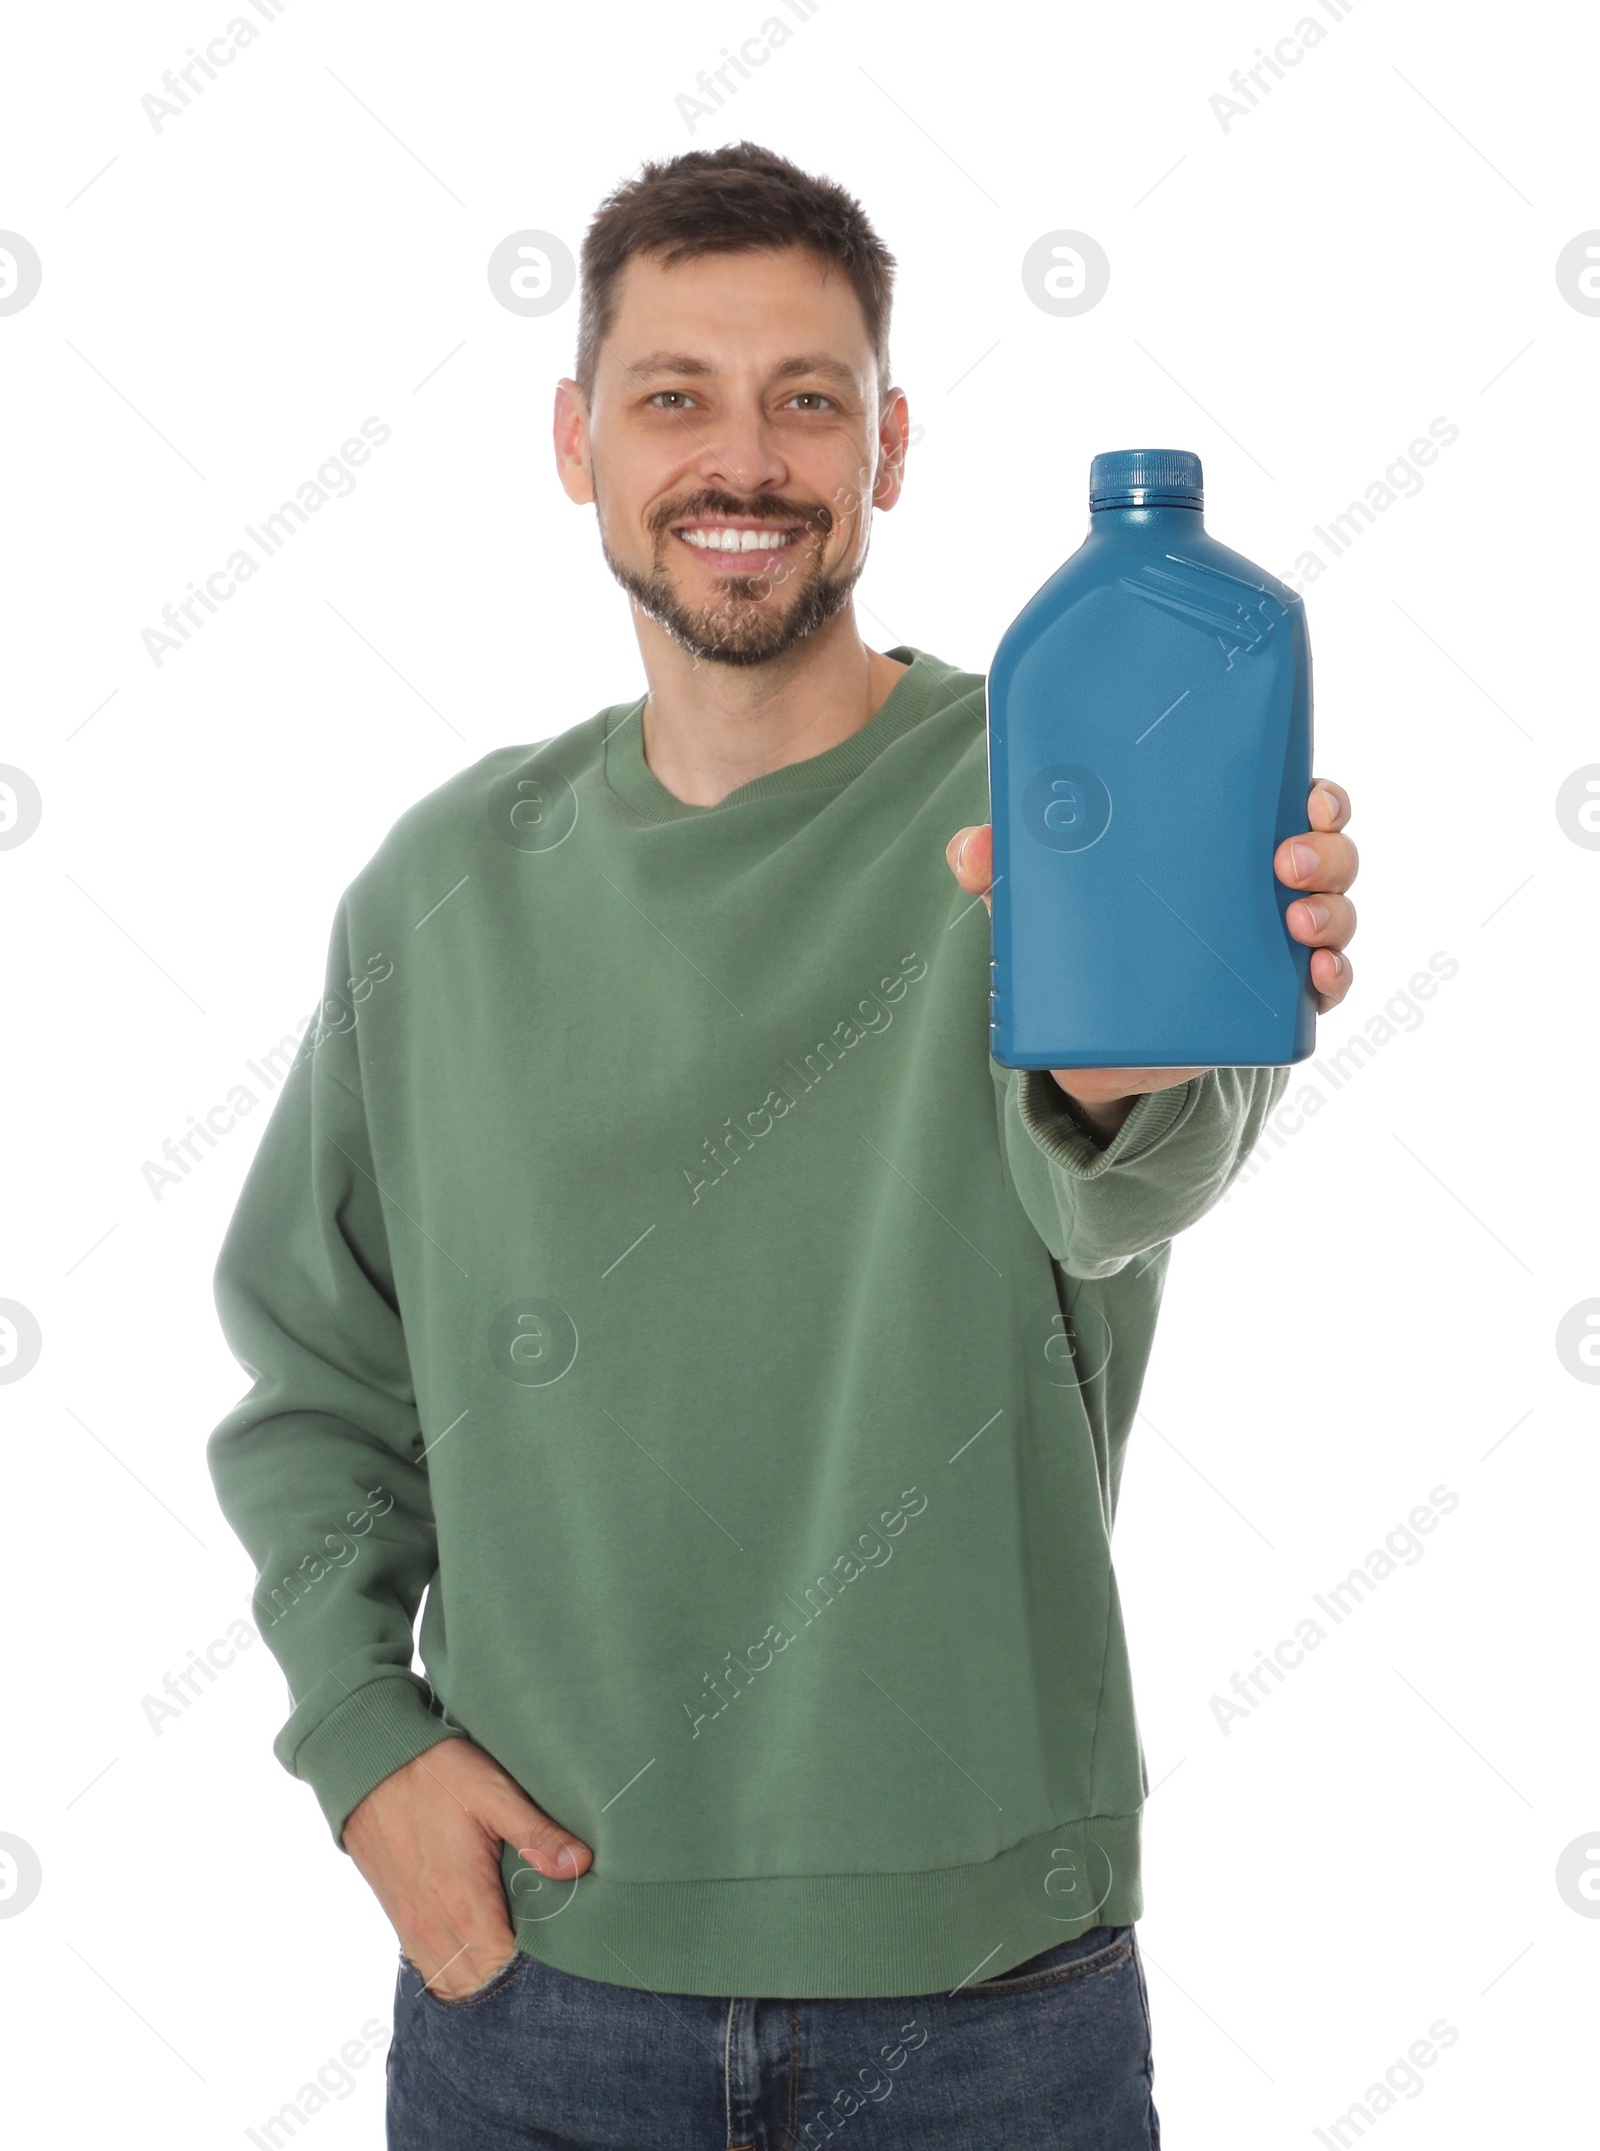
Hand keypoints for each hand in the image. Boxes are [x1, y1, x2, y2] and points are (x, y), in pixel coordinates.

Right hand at [342, 1738, 592, 1999]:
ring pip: (451, 1982)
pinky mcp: (399, 1917)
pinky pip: (428, 1966)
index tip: (559, 1947)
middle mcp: (433, 1925)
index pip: (502, 1967)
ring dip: (482, 1977)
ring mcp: (411, 1925)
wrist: (367, 1763)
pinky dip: (455, 1969)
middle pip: (478, 1985)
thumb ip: (536, 1833)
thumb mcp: (493, 1791)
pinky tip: (478, 1945)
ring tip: (513, 1950)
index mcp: (463, 1901)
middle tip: (543, 1949)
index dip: (533, 1966)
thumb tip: (580, 1865)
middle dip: (511, 1977)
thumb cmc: (434, 1773)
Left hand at [946, 778, 1358, 1138]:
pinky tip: (1320, 975)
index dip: (1321, 797)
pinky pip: (1326, 988)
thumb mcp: (1050, 899)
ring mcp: (1274, 946)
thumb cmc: (1090, 935)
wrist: (1095, 1039)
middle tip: (1286, 860)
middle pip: (1328, 855)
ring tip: (1297, 921)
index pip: (1296, 805)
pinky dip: (1335, 979)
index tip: (1311, 796)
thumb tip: (966, 851)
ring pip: (1335, 916)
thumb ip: (1006, 870)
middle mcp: (1267, 887)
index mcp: (1230, 842)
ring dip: (1332, 913)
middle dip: (1326, 853)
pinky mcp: (1268, 1003)